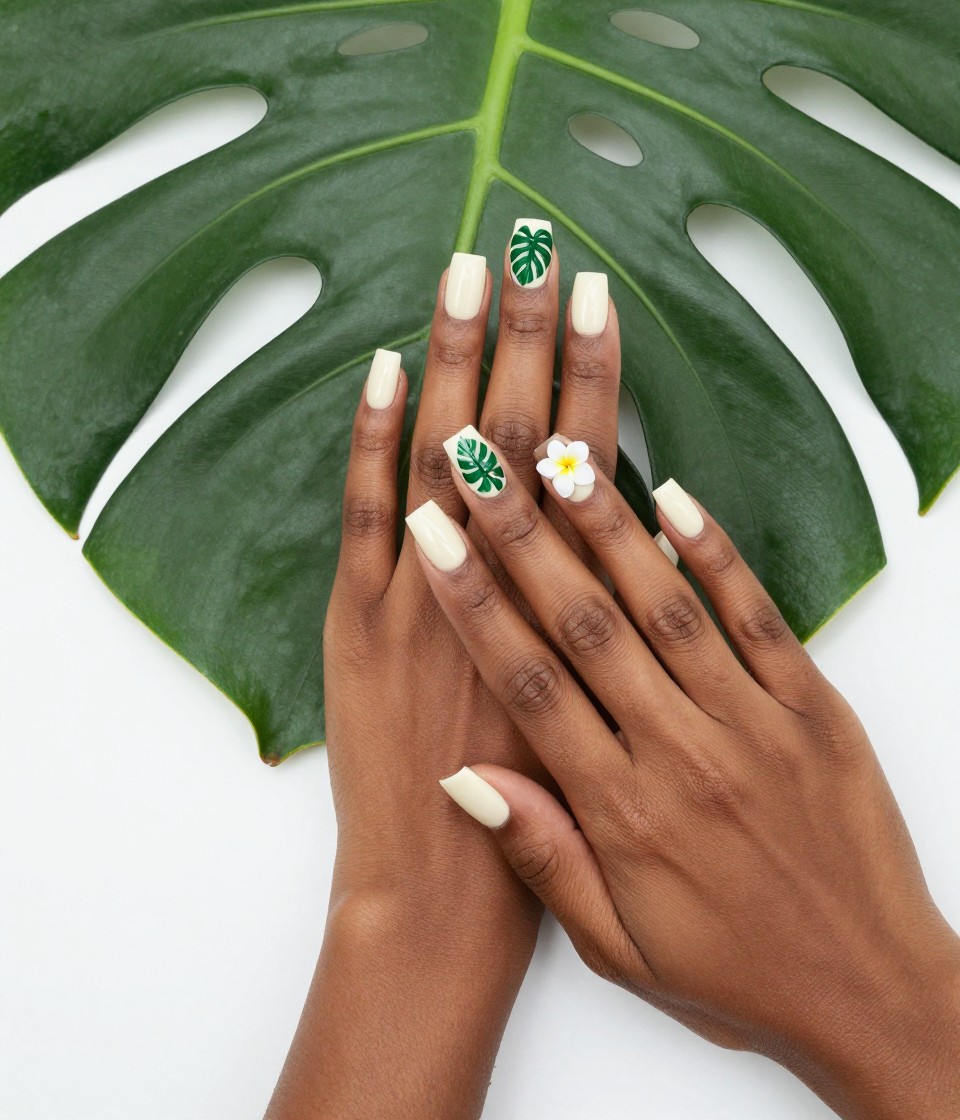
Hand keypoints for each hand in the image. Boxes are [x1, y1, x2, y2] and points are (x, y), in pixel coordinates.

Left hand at [267, 232, 621, 1119]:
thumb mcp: (624, 713)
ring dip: (460, 359)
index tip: (595, 301)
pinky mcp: (363, 624)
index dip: (592, 375)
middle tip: (535, 244)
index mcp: (574, 606)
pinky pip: (366, 512)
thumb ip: (630, 633)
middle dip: (530, 333)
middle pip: (524, 434)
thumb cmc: (553, 821)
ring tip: (469, 271)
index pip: (588, 462)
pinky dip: (375, 439)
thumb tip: (641, 535)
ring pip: (450, 455)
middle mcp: (506, 585)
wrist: (447, 901)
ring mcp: (427, 597)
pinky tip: (388, 368)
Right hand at [409, 433, 959, 1119]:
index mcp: (624, 811)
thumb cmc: (738, 975)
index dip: (474, 602)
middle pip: (586, 625)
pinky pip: (758, 618)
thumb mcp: (619, 948)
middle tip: (476, 463)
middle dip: (522, 537)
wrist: (871, 993)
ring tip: (558, 456)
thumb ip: (544, 855)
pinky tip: (677, 498)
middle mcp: (683, 755)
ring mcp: (754, 725)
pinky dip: (717, 555)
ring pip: (664, 606)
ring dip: (607, 526)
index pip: (529, 684)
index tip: (434, 537)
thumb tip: (468, 777)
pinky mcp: (814, 709)